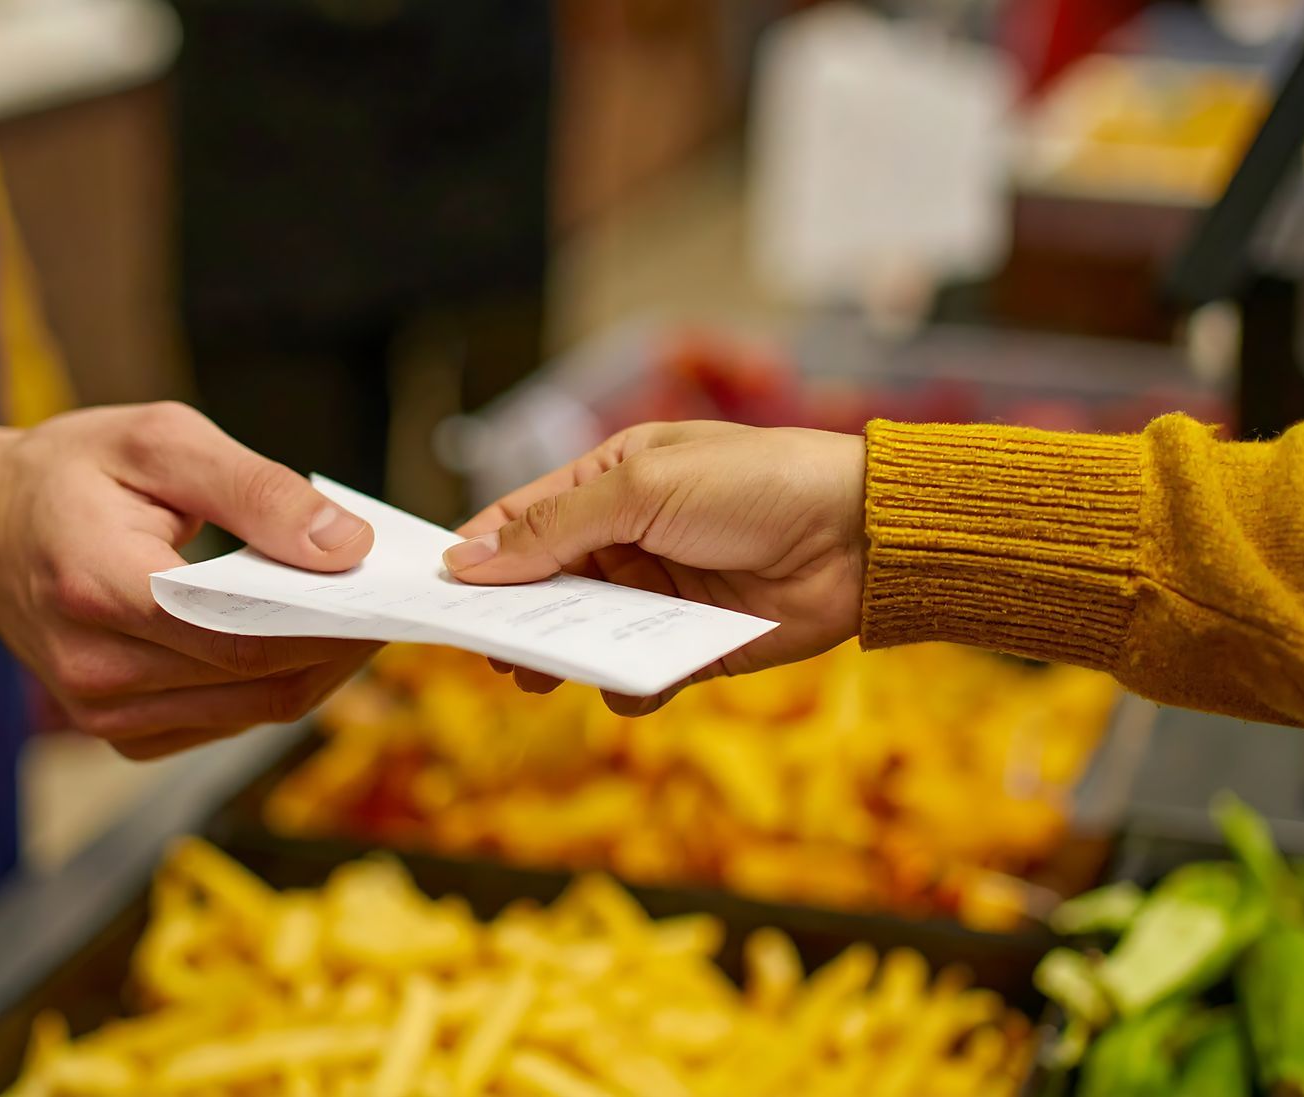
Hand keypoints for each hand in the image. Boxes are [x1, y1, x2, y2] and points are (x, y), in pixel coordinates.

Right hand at [0, 402, 378, 757]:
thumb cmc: (68, 473)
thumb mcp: (159, 441)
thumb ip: (256, 491)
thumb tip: (346, 546)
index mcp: (98, 587)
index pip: (244, 631)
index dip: (331, 619)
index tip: (388, 587)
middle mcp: (96, 669)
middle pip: (260, 678)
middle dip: (340, 640)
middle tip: (390, 595)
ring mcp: (104, 713)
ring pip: (254, 708)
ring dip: (318, 664)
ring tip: (353, 608)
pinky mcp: (121, 732)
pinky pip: (227, 719)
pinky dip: (274, 679)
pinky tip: (296, 634)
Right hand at [444, 421, 864, 713]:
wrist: (861, 538)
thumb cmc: (755, 485)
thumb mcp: (641, 490)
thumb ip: (553, 528)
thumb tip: (469, 560)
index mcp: (611, 481)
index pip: (524, 518)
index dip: (481, 554)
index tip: (442, 593)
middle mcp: (629, 537)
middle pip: (546, 584)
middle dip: (515, 616)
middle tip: (490, 650)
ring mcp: (660, 593)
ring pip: (586, 635)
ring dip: (561, 657)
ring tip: (537, 676)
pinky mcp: (694, 646)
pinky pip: (640, 674)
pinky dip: (629, 685)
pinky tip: (630, 686)